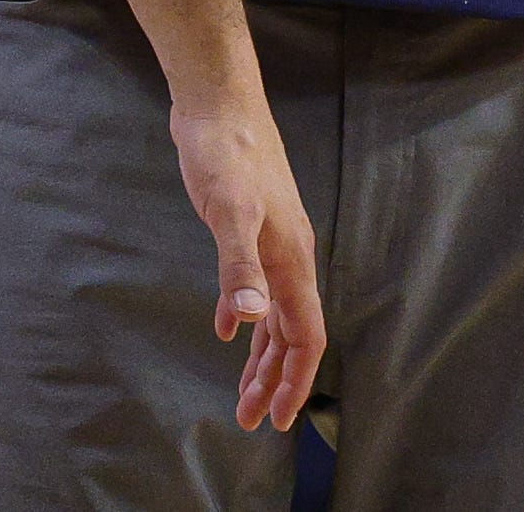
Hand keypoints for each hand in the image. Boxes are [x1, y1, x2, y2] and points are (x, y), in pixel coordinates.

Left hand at [172, 100, 325, 432]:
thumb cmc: (226, 153)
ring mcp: (271, 243)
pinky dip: (247, 319)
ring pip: (275, 315)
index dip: (296, 380)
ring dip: (261, 356)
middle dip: (275, 380)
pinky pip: (257, 290)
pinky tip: (230, 332)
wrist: (218, 104)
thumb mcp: (228, 212)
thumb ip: (239, 268)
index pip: (306, 335)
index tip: (277, 419)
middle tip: (250, 420)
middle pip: (293, 334)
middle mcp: (289, 257)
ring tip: (242, 393)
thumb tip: (251, 323)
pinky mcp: (250, 230)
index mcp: (291, 260)